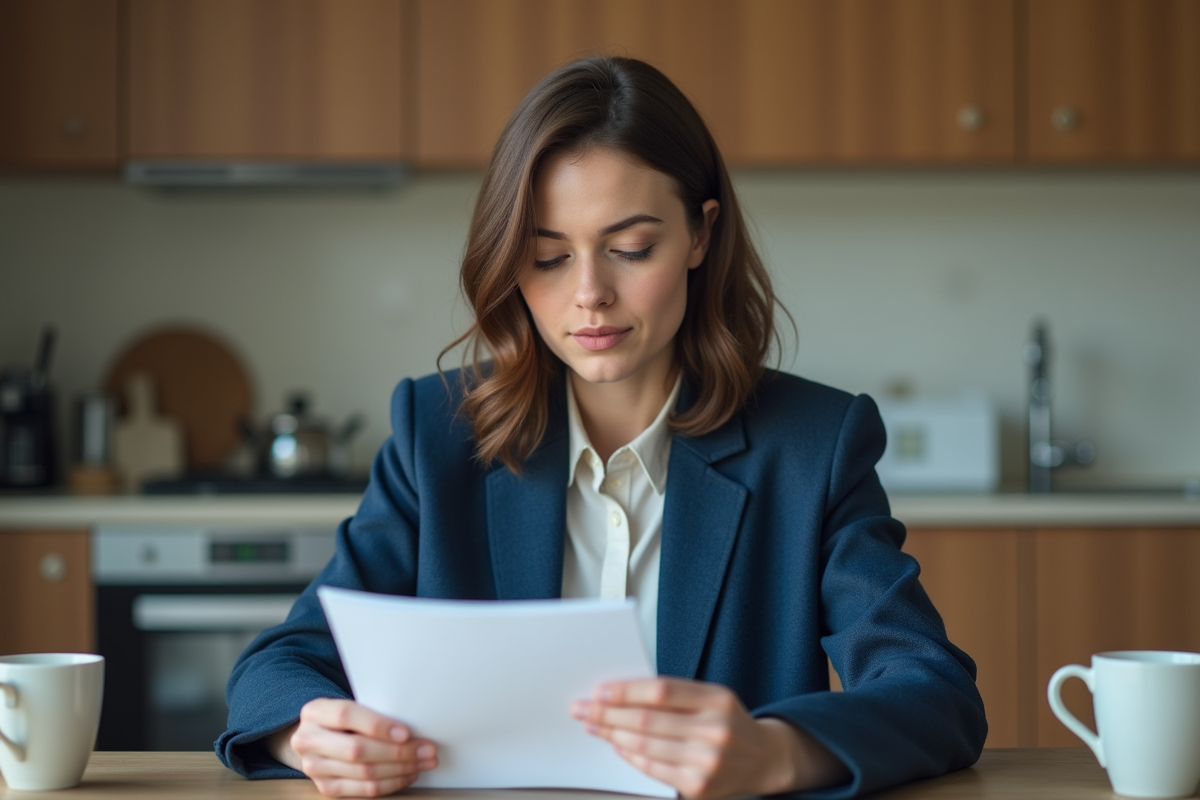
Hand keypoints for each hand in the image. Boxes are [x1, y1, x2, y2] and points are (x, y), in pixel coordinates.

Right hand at [266, 698, 437, 797]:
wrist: (314, 738)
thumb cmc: (342, 719)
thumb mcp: (348, 705)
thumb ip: (371, 711)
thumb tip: (412, 725)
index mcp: (315, 712)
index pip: (346, 716)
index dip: (377, 725)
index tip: (406, 732)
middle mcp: (308, 740)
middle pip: (357, 750)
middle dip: (398, 752)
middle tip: (427, 749)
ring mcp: (314, 768)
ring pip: (365, 772)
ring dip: (401, 769)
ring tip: (424, 762)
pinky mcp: (326, 788)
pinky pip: (364, 790)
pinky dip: (391, 783)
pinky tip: (408, 774)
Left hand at [571, 678, 847, 799]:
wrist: (763, 759)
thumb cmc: (728, 722)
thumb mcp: (712, 697)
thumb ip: (675, 695)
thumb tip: (620, 693)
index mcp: (718, 699)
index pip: (661, 691)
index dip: (625, 690)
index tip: (600, 690)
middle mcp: (715, 730)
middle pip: (647, 719)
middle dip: (608, 713)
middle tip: (583, 709)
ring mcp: (707, 762)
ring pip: (644, 745)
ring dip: (611, 734)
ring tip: (593, 725)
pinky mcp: (698, 787)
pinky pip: (651, 768)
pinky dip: (629, 755)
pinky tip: (617, 744)